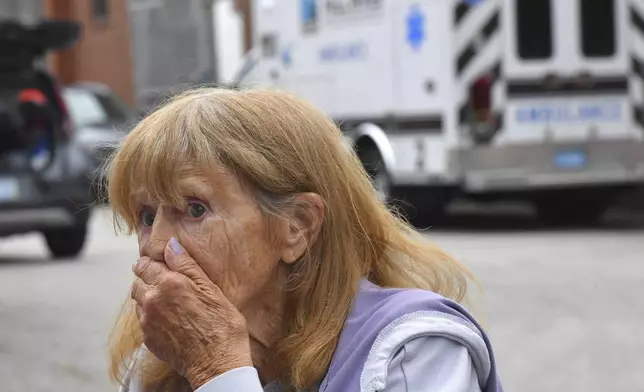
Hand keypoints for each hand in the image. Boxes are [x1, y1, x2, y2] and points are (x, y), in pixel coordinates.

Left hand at [131, 237, 252, 388]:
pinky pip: (143, 320)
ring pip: (138, 301)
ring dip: (147, 296)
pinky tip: (169, 319)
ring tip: (166, 300)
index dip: (151, 262)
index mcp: (169, 283)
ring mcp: (148, 321)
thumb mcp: (210, 288)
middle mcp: (152, 300)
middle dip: (147, 278)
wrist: (217, 362)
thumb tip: (171, 245)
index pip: (146, 264)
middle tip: (163, 280)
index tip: (157, 262)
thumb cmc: (221, 326)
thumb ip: (187, 265)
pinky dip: (151, 315)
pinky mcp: (149, 339)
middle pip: (138, 281)